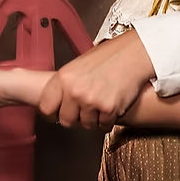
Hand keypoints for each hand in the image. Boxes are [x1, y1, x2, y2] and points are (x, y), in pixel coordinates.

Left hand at [38, 29, 154, 129]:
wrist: (133, 55)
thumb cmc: (108, 57)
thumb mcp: (78, 66)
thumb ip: (66, 84)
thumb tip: (58, 103)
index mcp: (63, 78)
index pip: (46, 108)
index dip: (54, 112)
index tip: (59, 112)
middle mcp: (74, 91)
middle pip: (66, 121)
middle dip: (76, 117)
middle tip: (85, 107)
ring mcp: (91, 101)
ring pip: (85, 125)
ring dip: (93, 118)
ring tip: (101, 101)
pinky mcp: (108, 109)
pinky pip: (103, 126)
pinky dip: (107, 119)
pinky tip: (111, 104)